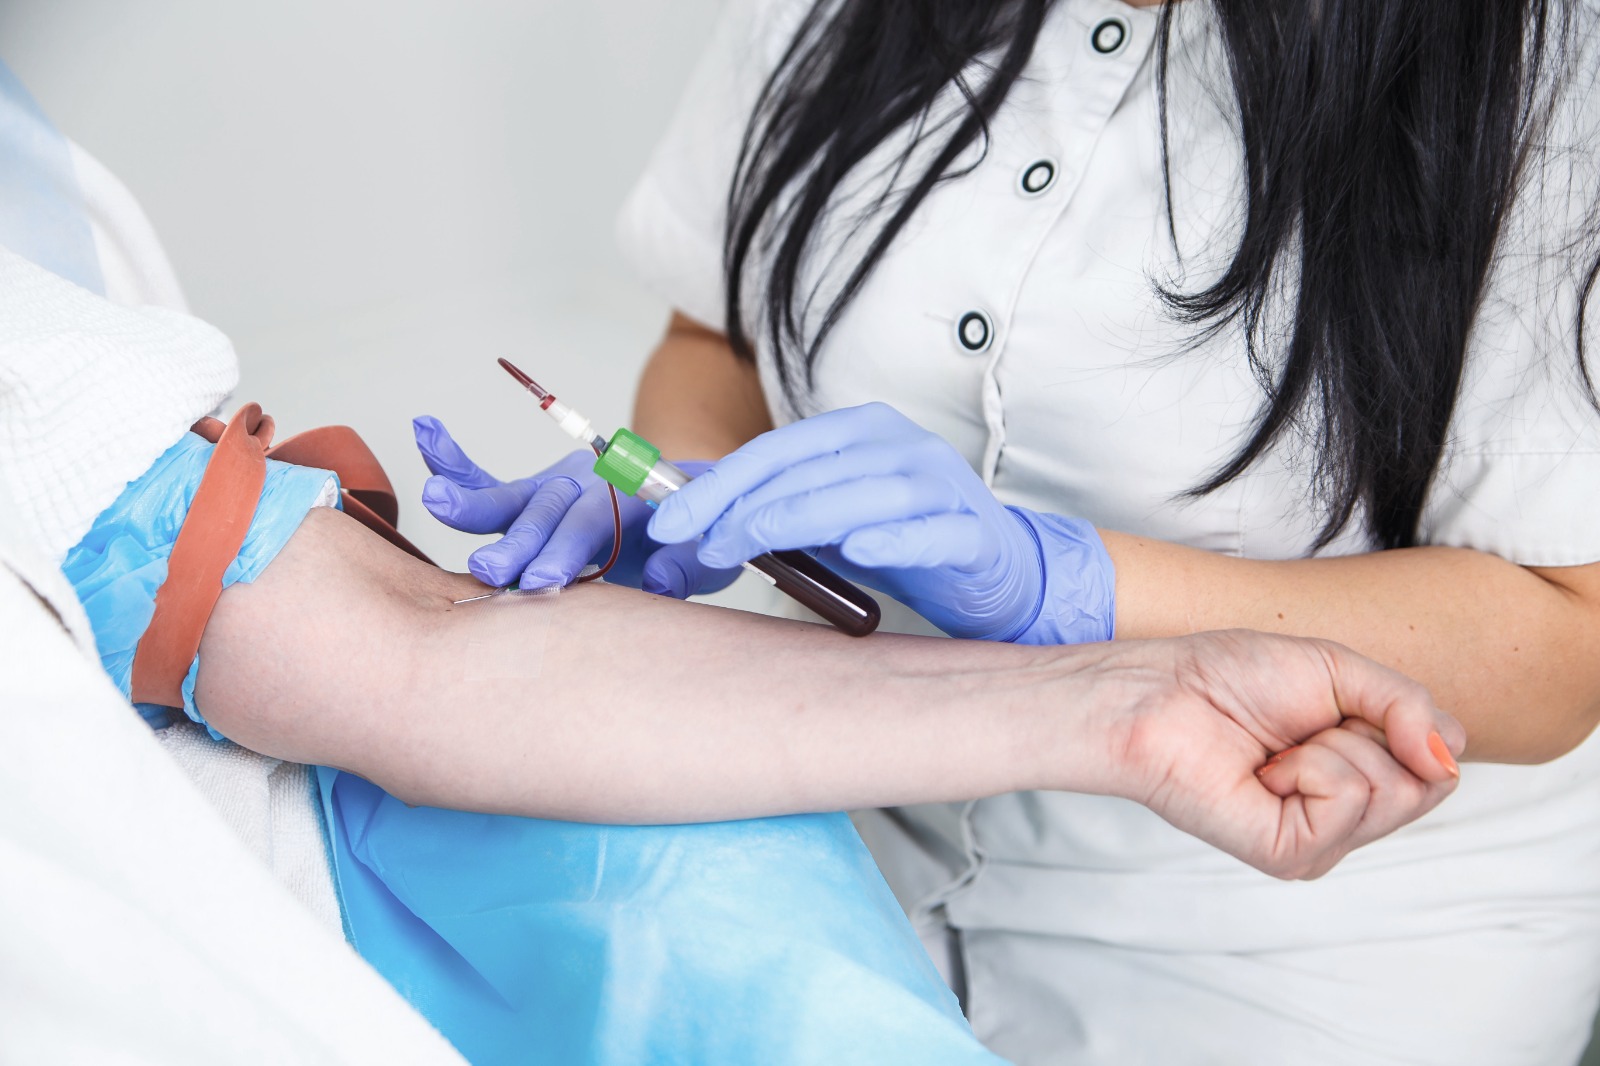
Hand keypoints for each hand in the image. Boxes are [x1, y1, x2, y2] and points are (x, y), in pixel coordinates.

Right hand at [412, 416, 739, 596]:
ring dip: (475, 505)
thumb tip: (660, 580)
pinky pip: (490, 480)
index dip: (569, 550)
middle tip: (492, 570)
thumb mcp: (709, 553)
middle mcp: (590, 484)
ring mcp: (558, 487)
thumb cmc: (699, 537)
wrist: (695, 509)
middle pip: (549, 512)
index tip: (546, 582)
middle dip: (519, 542)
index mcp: (634, 496)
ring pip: (514, 497)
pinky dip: (455, 462)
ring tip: (437, 500)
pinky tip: (424, 432)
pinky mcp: (534, 497)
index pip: (595, 522)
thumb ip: (687, 565)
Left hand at [646, 402, 1112, 642]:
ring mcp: (939, 485)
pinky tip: (856, 552)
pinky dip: (890, 541)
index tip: (669, 521)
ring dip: (793, 522)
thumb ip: (780, 510)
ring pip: (859, 496)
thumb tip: (695, 519)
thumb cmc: (904, 543)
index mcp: (862, 432)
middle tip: (693, 543)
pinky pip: (925, 532)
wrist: (999, 574)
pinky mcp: (971, 530)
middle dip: (741, 506)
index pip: (777, 449)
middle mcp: (901, 445)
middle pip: (808, 470)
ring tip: (741, 548)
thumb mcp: (833, 520)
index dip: (719, 483)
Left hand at [1080, 631, 1463, 879]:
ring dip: (1335, 746)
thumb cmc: (1232, 678)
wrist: (1159, 693)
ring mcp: (1323, 842)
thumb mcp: (1341, 670)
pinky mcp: (1291, 855)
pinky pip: (1349, 801)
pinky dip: (1312, 768)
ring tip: (1277, 749)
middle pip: (1431, 783)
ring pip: (1395, 792)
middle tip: (1303, 727)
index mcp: (1364, 776)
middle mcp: (1349, 818)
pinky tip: (1265, 770)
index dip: (1407, 717)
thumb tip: (1449, 760)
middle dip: (1371, 730)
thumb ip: (1410, 708)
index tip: (1338, 702)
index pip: (1444, 762)